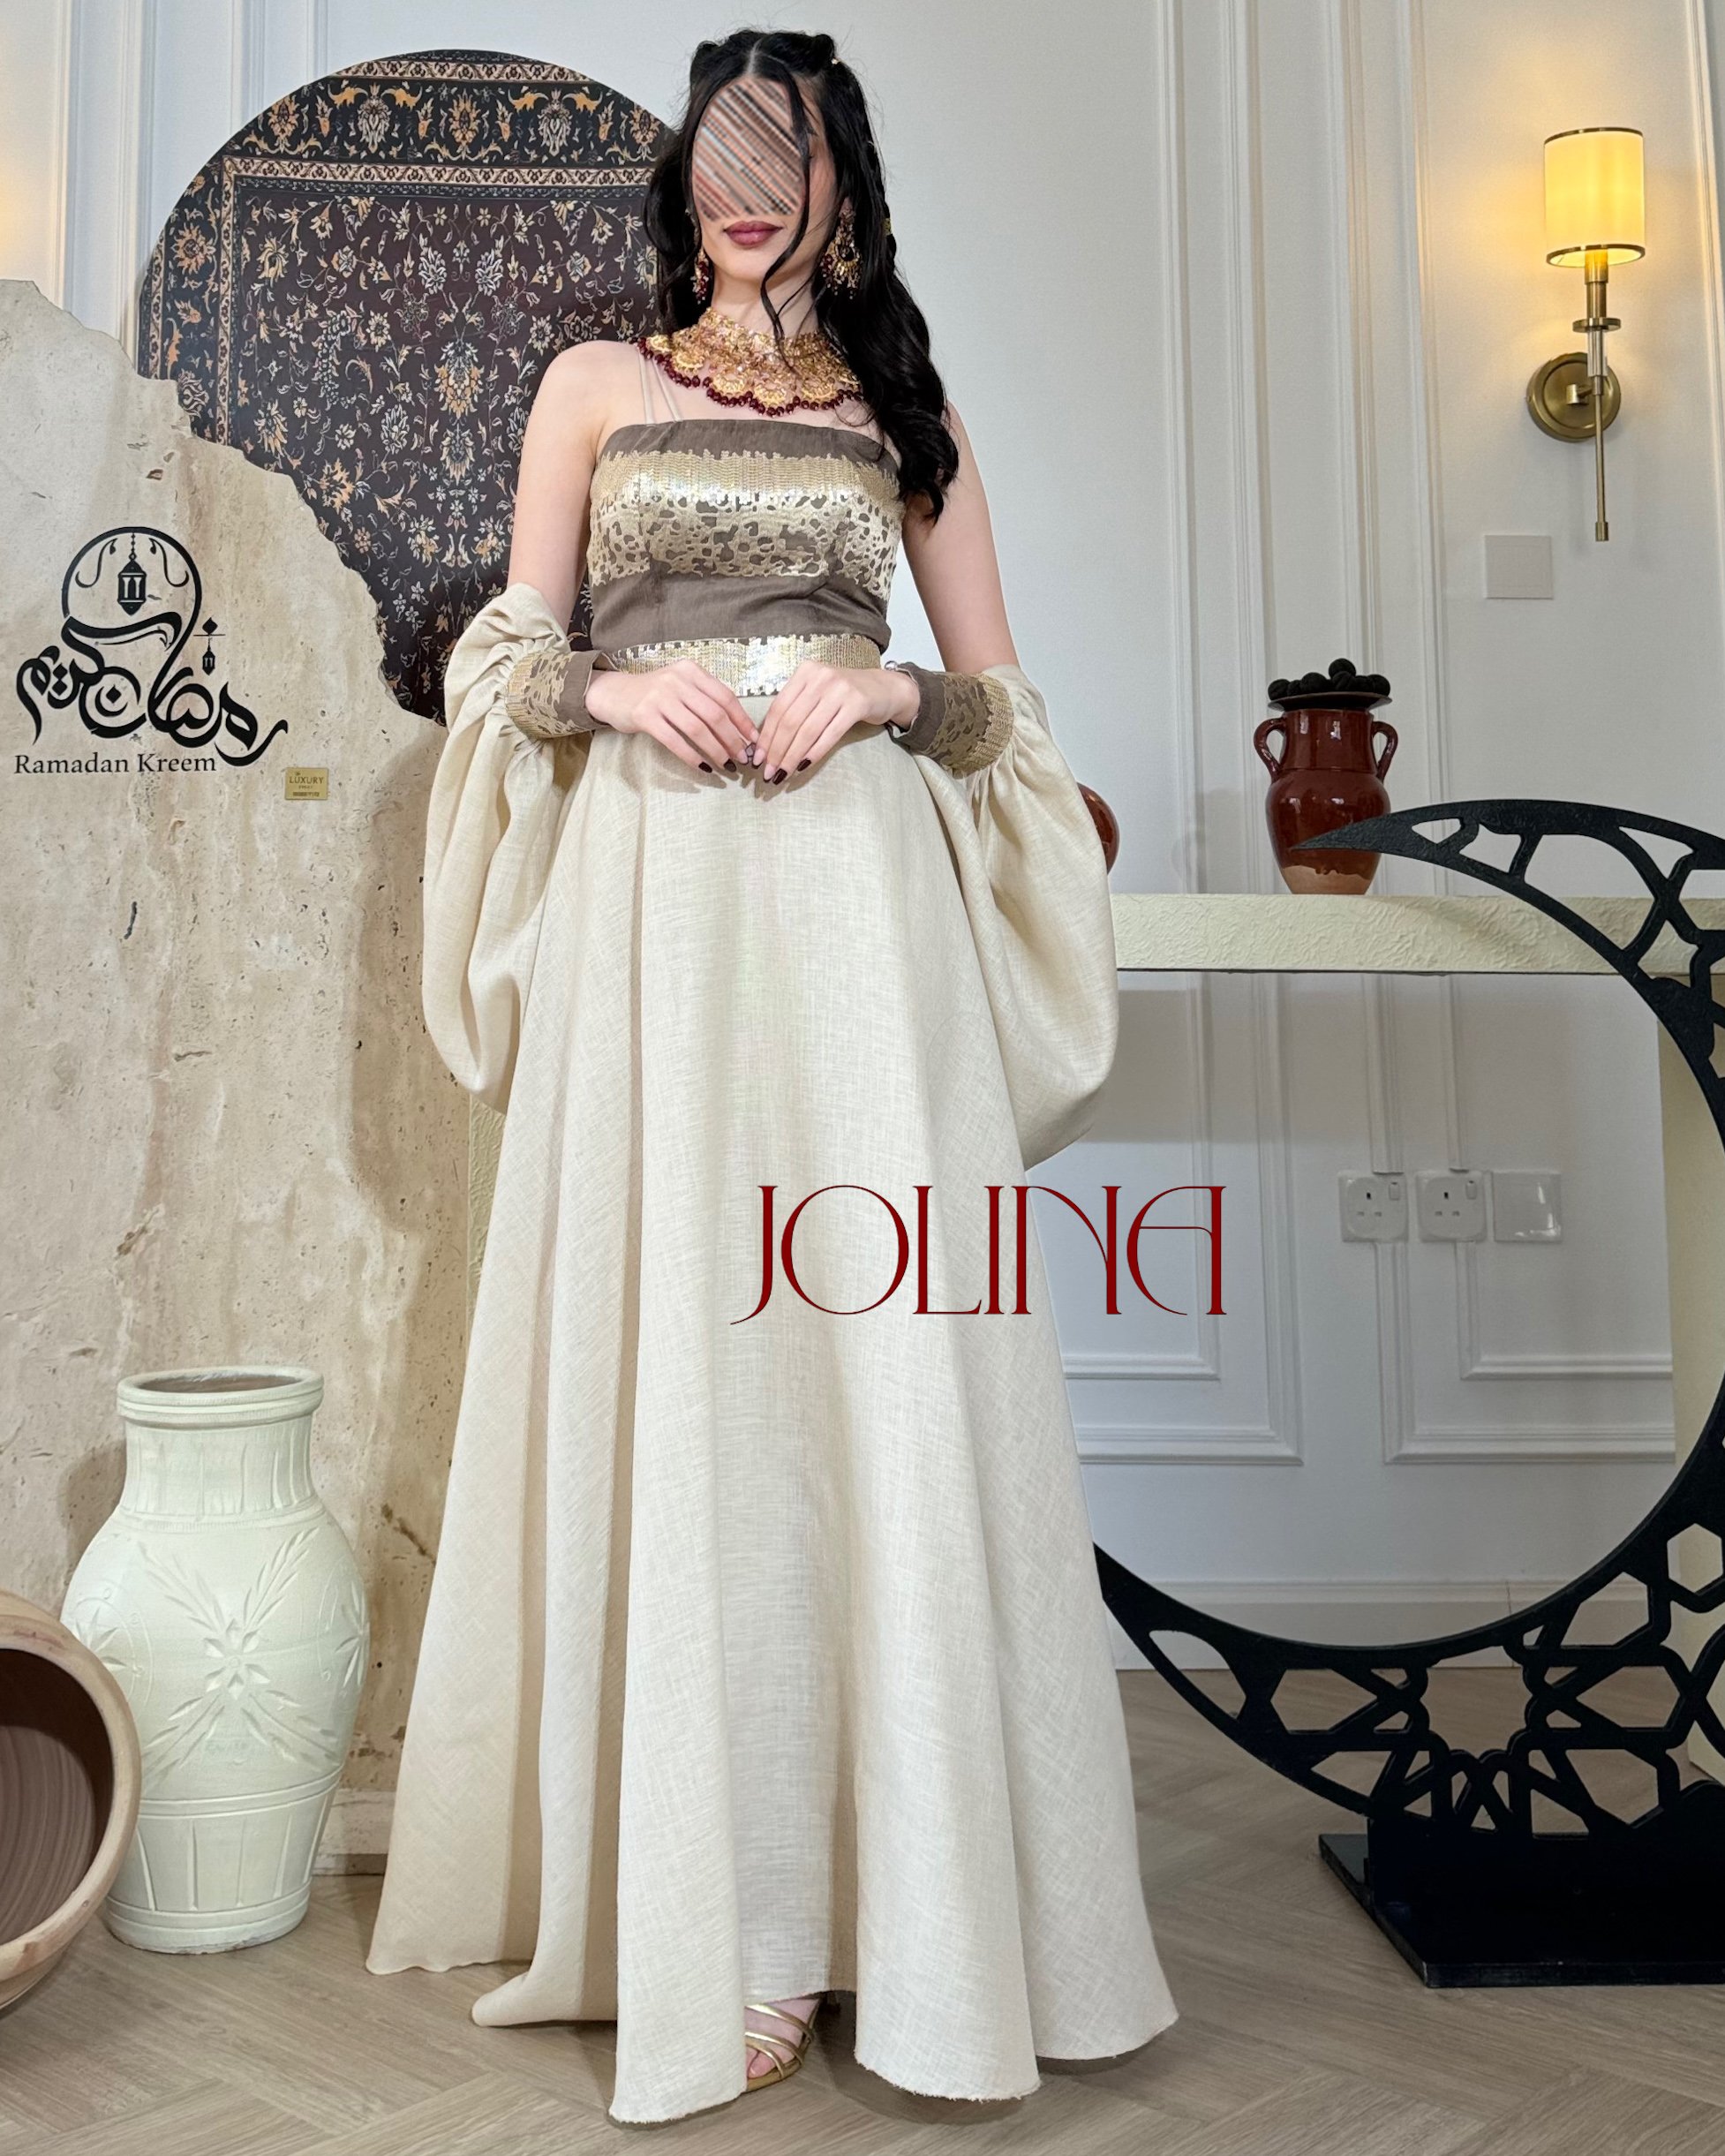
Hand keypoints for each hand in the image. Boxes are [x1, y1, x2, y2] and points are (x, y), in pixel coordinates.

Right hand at [584, 660, 757, 772]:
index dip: (742, 721)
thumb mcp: (681, 687)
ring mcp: (659, 697)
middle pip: (714, 714)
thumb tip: (738, 730)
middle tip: (743, 758)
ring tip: (726, 764)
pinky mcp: (645, 715)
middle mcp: (677, 680)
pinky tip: (703, 767)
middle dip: (733, 739)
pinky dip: (692, 756)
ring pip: (697, 728)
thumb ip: (705, 700)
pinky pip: (675, 740)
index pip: (725, 697)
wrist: (614, 693)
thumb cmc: (655, 694)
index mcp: (691, 671)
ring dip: (716, 750)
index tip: (754, 740)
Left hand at [751, 662, 919, 782]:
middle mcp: (820, 677)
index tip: (757, 758)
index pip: (778, 708)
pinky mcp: (857, 704)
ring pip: (807, 730)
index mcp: (805, 672)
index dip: (766, 736)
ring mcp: (840, 689)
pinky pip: (829, 735)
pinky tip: (803, 767)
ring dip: (792, 756)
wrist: (884, 689)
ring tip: (782, 774)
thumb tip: (766, 744)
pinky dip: (814, 753)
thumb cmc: (845, 695)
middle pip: (790, 721)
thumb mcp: (817, 693)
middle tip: (768, 772)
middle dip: (776, 751)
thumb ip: (795, 709)